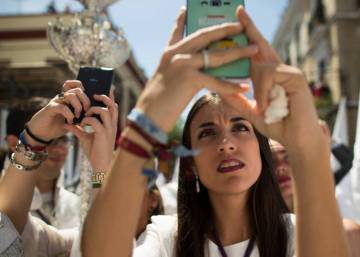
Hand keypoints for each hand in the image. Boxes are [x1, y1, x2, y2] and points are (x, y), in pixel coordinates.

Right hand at [26, 80, 89, 142]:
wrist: (42, 133)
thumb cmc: (58, 126)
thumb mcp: (73, 120)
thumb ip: (81, 116)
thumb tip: (93, 115)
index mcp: (68, 98)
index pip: (77, 85)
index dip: (84, 89)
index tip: (88, 101)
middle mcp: (62, 97)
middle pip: (77, 90)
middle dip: (85, 101)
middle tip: (86, 112)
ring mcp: (56, 101)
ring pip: (71, 95)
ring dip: (78, 107)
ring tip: (77, 116)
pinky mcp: (50, 108)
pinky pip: (62, 106)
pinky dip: (69, 114)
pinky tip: (70, 121)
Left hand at [64, 93, 117, 170]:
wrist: (101, 165)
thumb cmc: (95, 152)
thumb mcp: (85, 138)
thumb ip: (78, 129)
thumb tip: (66, 124)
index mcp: (111, 124)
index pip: (113, 106)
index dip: (110, 96)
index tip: (104, 88)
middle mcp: (112, 125)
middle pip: (112, 105)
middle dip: (104, 97)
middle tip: (94, 94)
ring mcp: (109, 129)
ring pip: (105, 110)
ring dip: (93, 109)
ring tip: (85, 113)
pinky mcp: (103, 134)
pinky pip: (95, 121)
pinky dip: (87, 120)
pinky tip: (82, 123)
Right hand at [135, 8, 258, 132]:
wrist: (148, 116)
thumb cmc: (157, 103)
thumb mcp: (166, 79)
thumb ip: (178, 70)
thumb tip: (196, 70)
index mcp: (168, 54)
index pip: (176, 32)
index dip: (182, 20)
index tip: (185, 9)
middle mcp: (175, 55)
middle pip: (204, 36)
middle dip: (224, 29)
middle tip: (239, 25)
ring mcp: (182, 64)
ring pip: (215, 55)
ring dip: (236, 52)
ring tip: (252, 49)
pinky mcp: (189, 78)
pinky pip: (215, 81)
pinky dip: (230, 86)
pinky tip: (242, 87)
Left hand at [222, 7, 323, 149]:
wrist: (297, 138)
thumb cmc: (277, 124)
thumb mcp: (252, 111)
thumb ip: (238, 100)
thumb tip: (219, 90)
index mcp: (267, 75)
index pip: (254, 52)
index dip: (246, 36)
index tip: (236, 21)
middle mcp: (277, 69)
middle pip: (260, 45)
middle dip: (249, 28)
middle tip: (239, 11)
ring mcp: (287, 71)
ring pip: (262, 66)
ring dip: (258, 89)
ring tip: (264, 108)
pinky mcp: (295, 76)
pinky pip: (270, 75)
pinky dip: (265, 92)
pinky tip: (268, 105)